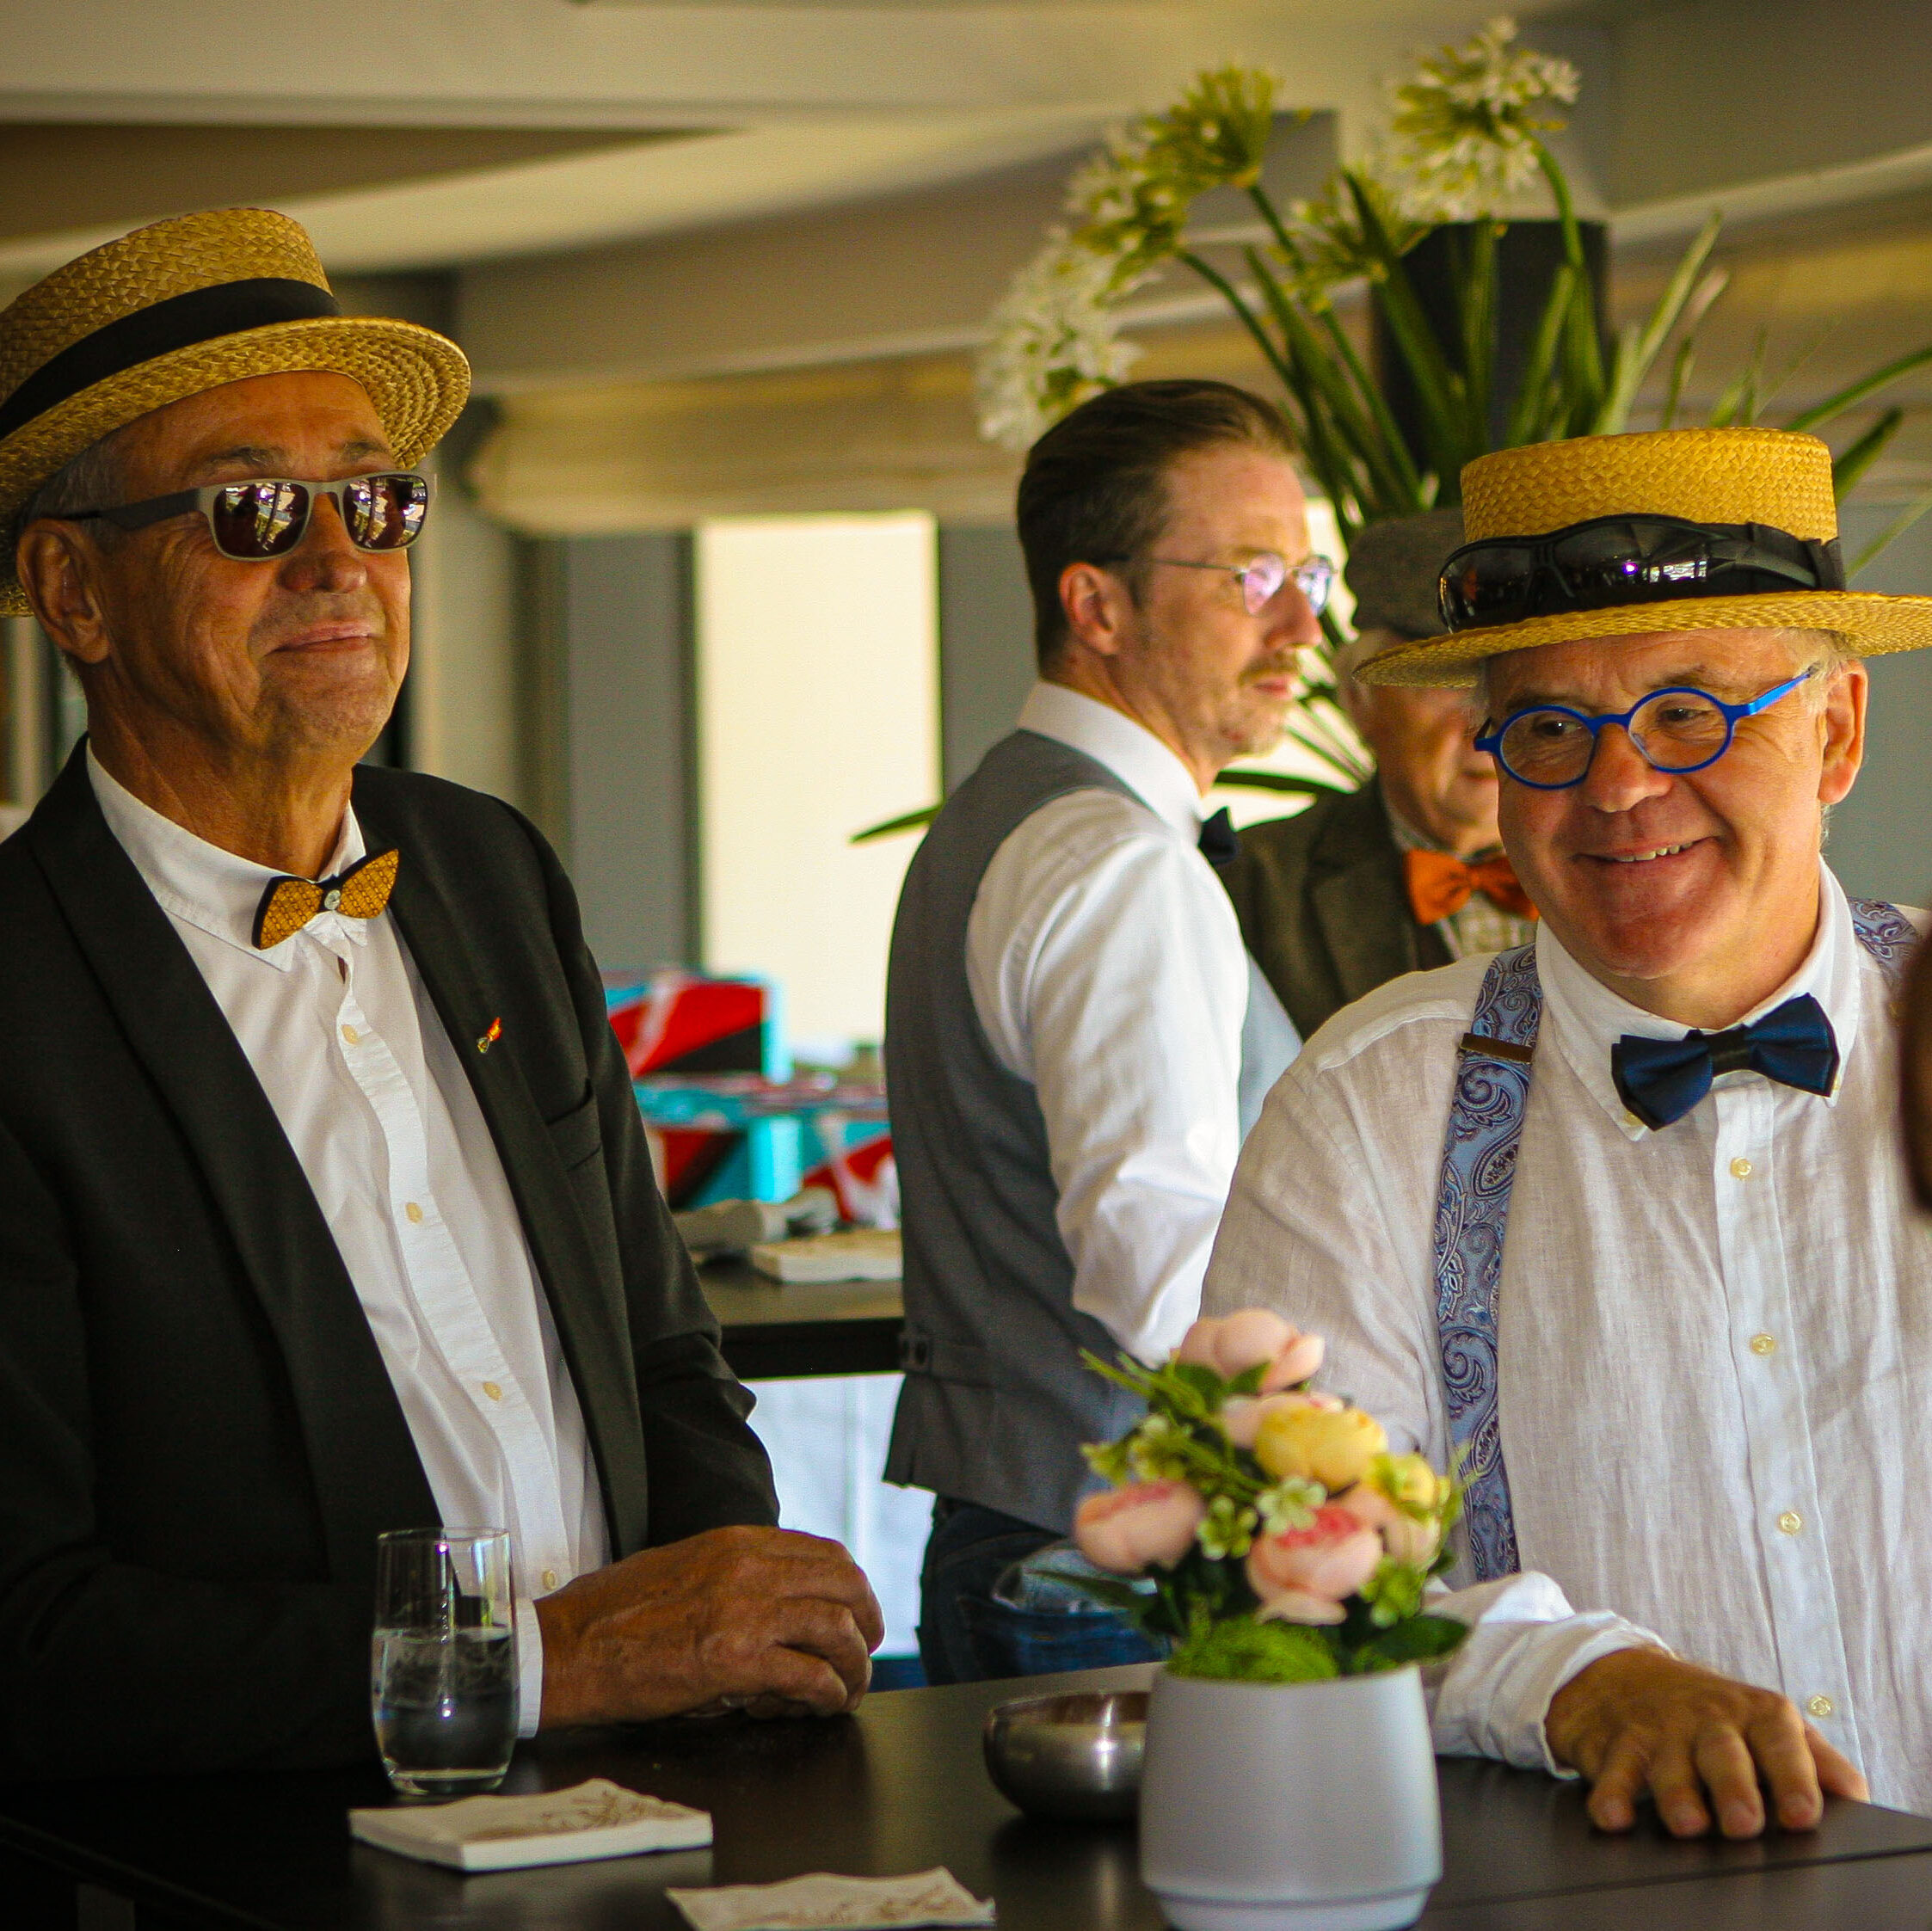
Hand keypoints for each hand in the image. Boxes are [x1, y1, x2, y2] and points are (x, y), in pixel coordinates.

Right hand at [534, 1525, 883, 1727]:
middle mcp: (749, 1568)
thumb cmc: (615, 1614)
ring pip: (838, 1629)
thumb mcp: (685, 1567)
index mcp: (737, 1543)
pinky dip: (828, 1693)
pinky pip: (810, 1675)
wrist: (567, 1647)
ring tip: (848, 1688)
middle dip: (868, 1621)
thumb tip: (777, 1600)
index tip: (857, 1614)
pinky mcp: (734, 1661)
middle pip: (846, 1584)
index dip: (853, 1588)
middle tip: (865, 1651)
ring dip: (855, 1664)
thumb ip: (736, 1574)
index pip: (826, 1553)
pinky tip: (821, 1706)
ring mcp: (744, 1612)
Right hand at [1545, 1648, 1867, 1838]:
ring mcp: (1659, 1729)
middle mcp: (1707, 1718)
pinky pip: (1612, 1768)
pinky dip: (1610, 1792)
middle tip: (1744, 1823)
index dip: (1793, 1778)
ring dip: (1676, 1793)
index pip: (1780, 1742)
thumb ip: (1814, 1760)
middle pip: (1723, 1751)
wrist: (1622, 1672)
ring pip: (1668, 1762)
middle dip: (1733, 1787)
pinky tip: (1614, 1814)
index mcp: (1755, 1714)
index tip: (1803, 1815)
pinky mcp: (1616, 1742)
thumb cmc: (1711, 1714)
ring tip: (1688, 1824)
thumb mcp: (1766, 1724)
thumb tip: (1854, 1795)